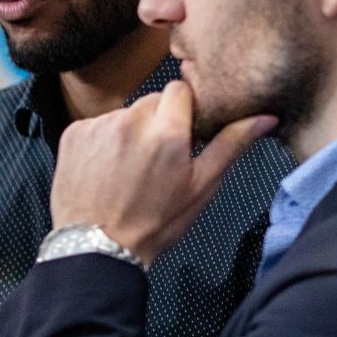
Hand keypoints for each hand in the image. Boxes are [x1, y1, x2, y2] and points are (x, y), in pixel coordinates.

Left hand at [49, 81, 275, 265]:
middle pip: (151, 102)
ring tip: (128, 170)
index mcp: (167, 133)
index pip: (180, 89)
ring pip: (124, 114)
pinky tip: (106, 170)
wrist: (97, 247)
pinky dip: (102, 141)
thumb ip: (230, 145)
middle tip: (156, 159)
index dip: (184, 110)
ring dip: (129, 133)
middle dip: (158, 122)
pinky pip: (96, 126)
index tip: (182, 132)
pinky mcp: (73, 135)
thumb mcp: (200, 188)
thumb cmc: (151, 224)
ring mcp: (98, 127)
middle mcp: (130, 122)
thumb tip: (262, 118)